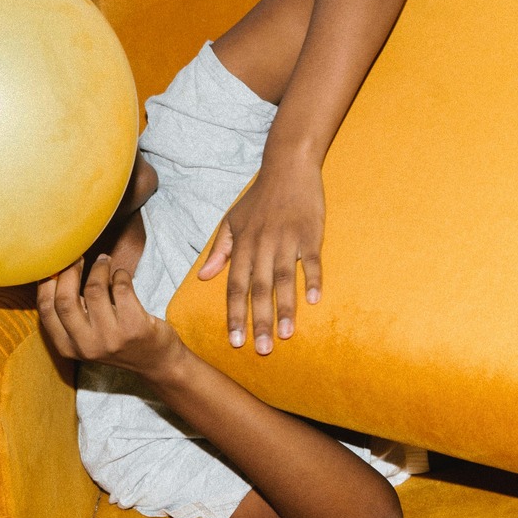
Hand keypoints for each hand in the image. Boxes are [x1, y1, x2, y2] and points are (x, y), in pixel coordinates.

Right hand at [36, 254, 182, 377]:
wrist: (155, 361)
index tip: (56, 264)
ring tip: (104, 261)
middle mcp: (86, 345)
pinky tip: (122, 276)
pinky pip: (121, 287)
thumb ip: (70, 313)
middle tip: (77, 256)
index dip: (47, 282)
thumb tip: (56, 270)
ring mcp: (110, 338)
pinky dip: (121, 275)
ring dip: (99, 268)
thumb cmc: (116, 340)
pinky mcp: (134, 327)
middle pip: (65, 299)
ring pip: (94, 289)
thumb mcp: (85, 336)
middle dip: (69, 270)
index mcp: (67, 347)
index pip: (45, 310)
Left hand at [196, 161, 323, 353]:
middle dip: (259, 320)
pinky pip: (312, 260)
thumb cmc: (259, 197)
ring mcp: (287, 239)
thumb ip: (219, 249)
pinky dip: (313, 279)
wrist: (287, 167)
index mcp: (243, 244)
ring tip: (286, 335)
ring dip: (285, 308)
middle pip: (259, 288)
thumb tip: (203, 276)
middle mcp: (263, 244)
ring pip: (284, 278)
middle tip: (261, 350)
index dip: (235, 314)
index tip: (235, 341)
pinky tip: (315, 301)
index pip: (236, 285)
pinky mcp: (310, 233)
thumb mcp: (232, 220)